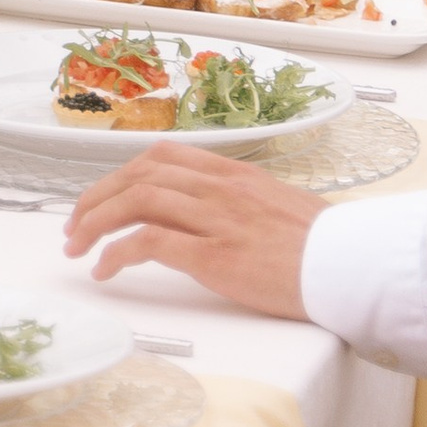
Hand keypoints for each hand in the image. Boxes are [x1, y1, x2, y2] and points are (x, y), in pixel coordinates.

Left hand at [63, 147, 322, 316]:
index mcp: (233, 173)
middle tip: (74, 225)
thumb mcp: (277, 206)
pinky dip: (116, 253)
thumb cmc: (324, 246)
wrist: (352, 266)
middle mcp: (219, 187)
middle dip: (96, 198)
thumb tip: (210, 212)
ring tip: (77, 247)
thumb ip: (239, 202)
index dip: (121, 175)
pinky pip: (148, 241)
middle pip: (137, 175)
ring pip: (135, 201)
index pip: (160, 156)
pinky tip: (105, 270)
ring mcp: (215, 219)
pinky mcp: (214, 255)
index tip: (102, 197)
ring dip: (95, 223)